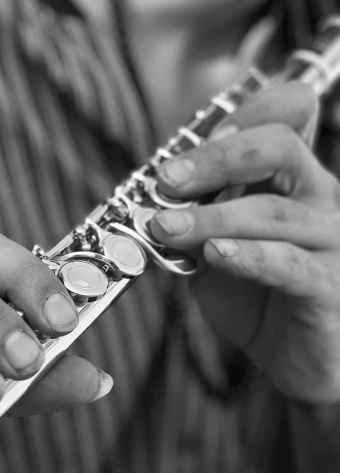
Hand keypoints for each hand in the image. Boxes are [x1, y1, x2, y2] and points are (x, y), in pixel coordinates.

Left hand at [149, 82, 339, 403]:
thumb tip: (152, 205)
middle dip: (215, 158)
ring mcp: (329, 242)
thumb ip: (193, 226)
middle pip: (279, 149)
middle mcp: (319, 200)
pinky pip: (289, 265)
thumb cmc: (258, 297)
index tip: (193, 136)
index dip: (244, 113)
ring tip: (166, 227)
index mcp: (293, 180)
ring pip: (274, 212)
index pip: (287, 118)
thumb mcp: (215, 252)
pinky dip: (248, 256)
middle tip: (165, 180)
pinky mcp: (328, 288)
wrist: (294, 358)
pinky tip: (213, 254)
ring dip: (212, 217)